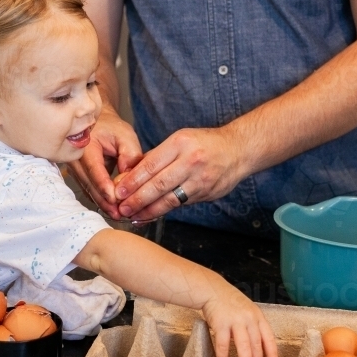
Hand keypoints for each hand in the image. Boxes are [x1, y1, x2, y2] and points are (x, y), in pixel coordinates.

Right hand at [69, 106, 142, 217]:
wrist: (96, 125)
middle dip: (106, 201)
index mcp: (85, 145)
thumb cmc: (111, 128)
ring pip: (89, 190)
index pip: (93, 168)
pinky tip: (114, 210)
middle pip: (90, 184)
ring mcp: (75, 170)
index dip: (103, 184)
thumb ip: (129, 154)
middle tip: (121, 214)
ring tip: (120, 215)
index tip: (114, 199)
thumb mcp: (125, 135)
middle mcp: (75, 159)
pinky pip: (90, 191)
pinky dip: (101, 201)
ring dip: (104, 204)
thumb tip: (129, 177)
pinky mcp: (79, 178)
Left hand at [114, 126, 247, 219]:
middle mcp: (190, 161)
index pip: (151, 165)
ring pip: (170, 199)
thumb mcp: (180, 140)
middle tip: (121, 208)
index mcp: (180, 144)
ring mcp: (200, 179)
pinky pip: (180, 205)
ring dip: (149, 210)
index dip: (133, 180)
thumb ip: (157, 156)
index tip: (118, 191)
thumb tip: (130, 174)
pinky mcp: (206, 194)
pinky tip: (150, 215)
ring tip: (132, 216)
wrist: (238, 150)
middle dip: (137, 199)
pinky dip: (163, 211)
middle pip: (159, 184)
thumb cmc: (204, 143)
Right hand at [202, 285, 277, 356]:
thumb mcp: (247, 310)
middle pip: (256, 344)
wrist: (212, 290)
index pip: (269, 337)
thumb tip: (256, 350)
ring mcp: (235, 320)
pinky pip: (223, 344)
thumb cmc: (230, 302)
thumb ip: (253, 327)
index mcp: (257, 316)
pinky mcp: (221, 323)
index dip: (272, 353)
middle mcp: (248, 318)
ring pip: (243, 346)